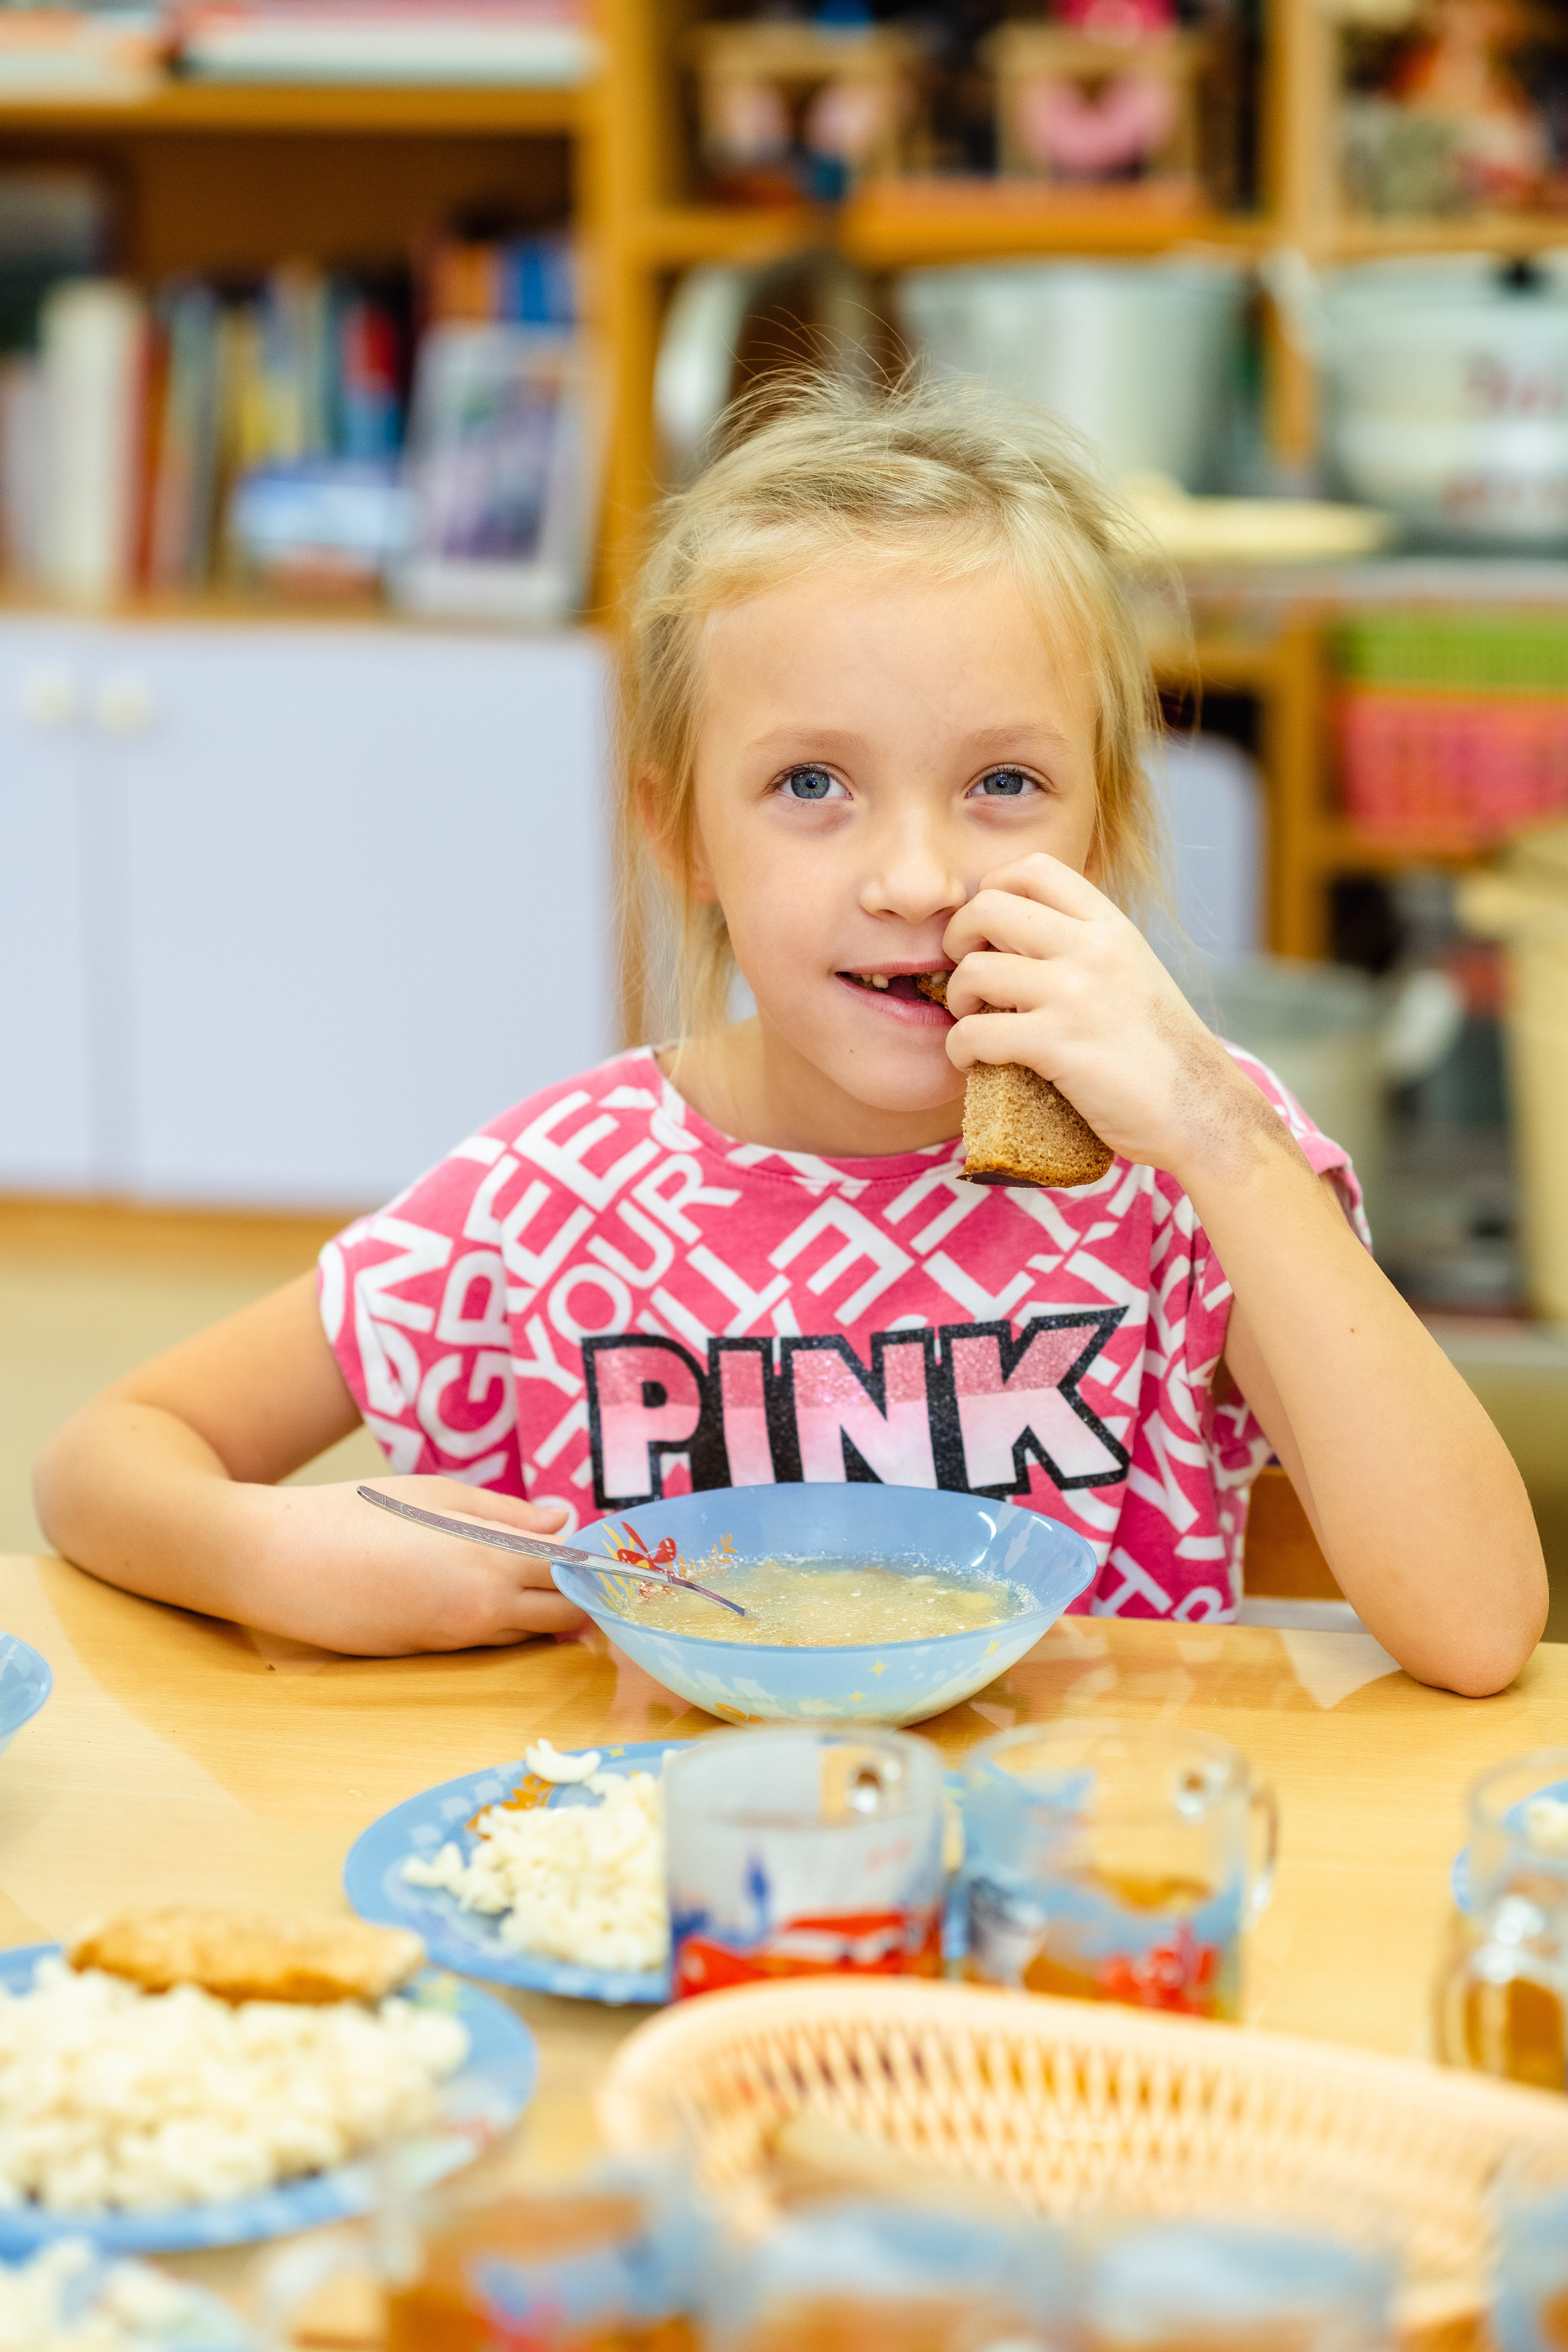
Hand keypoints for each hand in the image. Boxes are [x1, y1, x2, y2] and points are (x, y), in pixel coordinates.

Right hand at [248, 1475, 589, 1656]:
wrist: (276, 1560)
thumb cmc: (354, 1511)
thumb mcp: (436, 1495)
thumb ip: (506, 1513)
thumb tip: (564, 1521)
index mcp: (491, 1561)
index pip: (576, 1572)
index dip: (599, 1562)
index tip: (614, 1549)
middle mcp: (482, 1609)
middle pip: (565, 1614)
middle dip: (584, 1595)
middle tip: (591, 1569)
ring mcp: (453, 1639)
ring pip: (527, 1632)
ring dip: (546, 1611)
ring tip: (549, 1577)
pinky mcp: (426, 1654)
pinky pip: (486, 1641)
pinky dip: (504, 1621)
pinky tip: (495, 1594)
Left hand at [941, 853, 1294, 1182]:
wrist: (1202, 1111)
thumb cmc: (1160, 1053)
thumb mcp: (1133, 974)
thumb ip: (1086, 948)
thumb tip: (1019, 937)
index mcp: (1111, 927)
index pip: (1034, 867)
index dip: (992, 889)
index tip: (986, 930)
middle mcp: (1094, 949)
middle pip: (989, 907)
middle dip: (958, 938)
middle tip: (966, 973)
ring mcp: (1076, 994)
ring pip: (974, 970)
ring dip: (957, 998)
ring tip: (972, 1020)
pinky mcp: (1059, 1045)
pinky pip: (975, 1032)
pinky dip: (960, 1048)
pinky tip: (973, 1060)